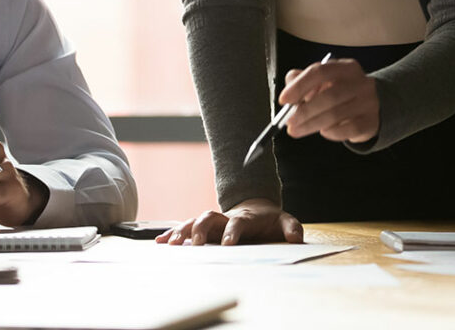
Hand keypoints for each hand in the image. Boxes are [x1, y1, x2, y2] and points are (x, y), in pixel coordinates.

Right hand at [155, 198, 302, 245]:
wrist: (256, 209)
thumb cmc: (269, 219)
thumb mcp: (285, 221)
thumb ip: (291, 228)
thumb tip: (294, 238)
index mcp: (244, 217)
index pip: (237, 223)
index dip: (232, 232)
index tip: (227, 245)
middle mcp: (224, 218)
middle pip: (208, 217)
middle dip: (200, 229)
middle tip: (195, 244)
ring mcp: (213, 223)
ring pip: (194, 222)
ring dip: (182, 232)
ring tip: (171, 243)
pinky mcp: (204, 229)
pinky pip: (186, 229)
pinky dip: (172, 234)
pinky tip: (160, 242)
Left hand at [280, 58, 378, 142]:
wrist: (376, 105)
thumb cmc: (342, 92)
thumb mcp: (325, 81)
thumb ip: (304, 81)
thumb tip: (288, 91)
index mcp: (345, 68)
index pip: (320, 72)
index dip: (300, 86)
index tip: (284, 100)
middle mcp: (360, 82)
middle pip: (329, 96)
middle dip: (304, 111)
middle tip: (289, 122)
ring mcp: (369, 102)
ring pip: (336, 114)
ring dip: (312, 124)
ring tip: (298, 130)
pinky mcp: (371, 122)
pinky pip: (348, 129)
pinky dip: (331, 132)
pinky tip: (323, 131)